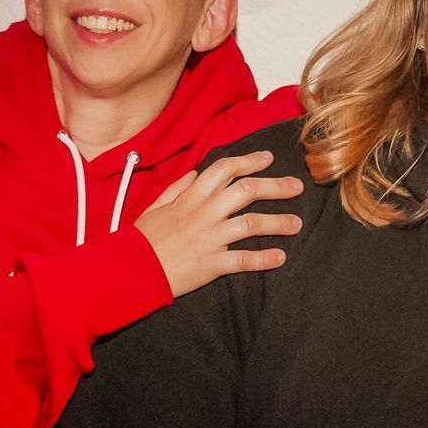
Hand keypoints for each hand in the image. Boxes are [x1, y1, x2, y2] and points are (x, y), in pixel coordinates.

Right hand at [134, 151, 303, 297]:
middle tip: (297, 187)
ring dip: (279, 222)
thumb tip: (194, 174)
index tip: (268, 158)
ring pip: (252, 224)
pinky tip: (280, 257)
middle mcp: (204, 213)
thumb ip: (177, 188)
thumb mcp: (155, 206)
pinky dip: (265, 258)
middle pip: (248, 191)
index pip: (225, 169)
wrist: (130, 270)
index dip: (249, 160)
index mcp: (191, 197)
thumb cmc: (142, 239)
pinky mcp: (211, 264)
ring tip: (297, 224)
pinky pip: (244, 260)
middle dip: (276, 186)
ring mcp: (210, 238)